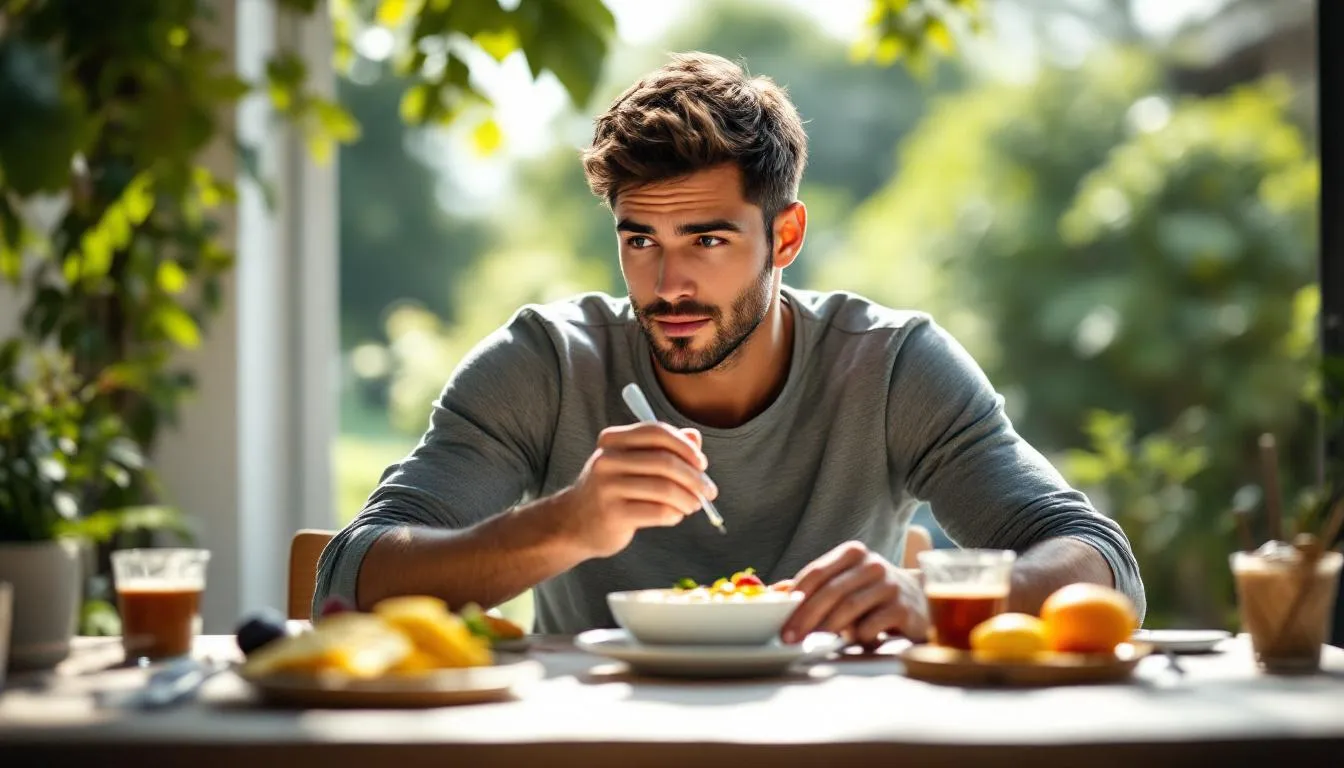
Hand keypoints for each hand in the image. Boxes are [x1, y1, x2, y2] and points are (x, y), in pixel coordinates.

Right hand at [556, 422, 715, 558]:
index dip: (685, 447)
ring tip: (694, 505)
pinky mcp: (613, 514)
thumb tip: (695, 437)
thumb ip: (663, 448)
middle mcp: (607, 460)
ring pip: (665, 488)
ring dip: (689, 498)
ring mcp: (607, 487)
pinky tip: (675, 516)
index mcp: (612, 440)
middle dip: (695, 477)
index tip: (702, 464)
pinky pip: (658, 511)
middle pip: (664, 461)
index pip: (656, 432)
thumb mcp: (632, 462)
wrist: (573, 523)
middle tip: (709, 491)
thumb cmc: (611, 490)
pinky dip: (675, 514)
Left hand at [780, 541, 928, 645]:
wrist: (919, 601)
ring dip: (827, 628)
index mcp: (852, 553)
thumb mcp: (843, 583)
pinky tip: (852, 642)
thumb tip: (773, 593)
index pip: (816, 573)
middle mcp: (872, 564)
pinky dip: (857, 636)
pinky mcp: (904, 607)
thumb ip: (812, 587)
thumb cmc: (871, 594)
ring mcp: (890, 584)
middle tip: (791, 638)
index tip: (780, 622)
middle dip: (806, 617)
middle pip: (830, 591)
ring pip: (849, 607)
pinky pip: (872, 624)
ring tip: (812, 643)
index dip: (795, 599)